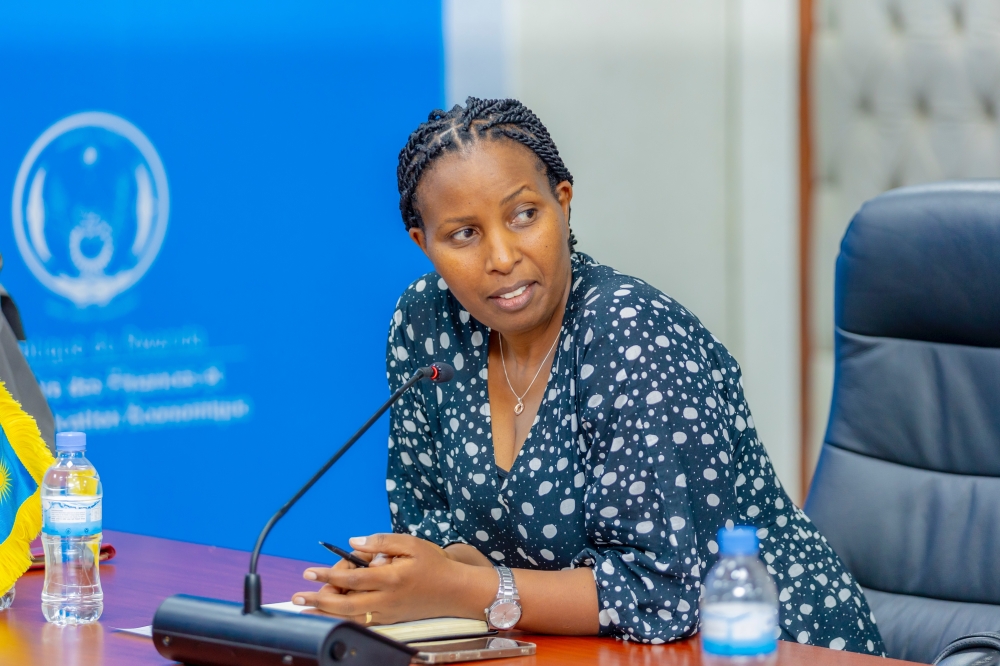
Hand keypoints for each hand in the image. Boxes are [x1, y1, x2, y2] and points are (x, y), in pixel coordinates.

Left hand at [291, 533, 494, 624]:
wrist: (456, 591)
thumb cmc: (435, 564)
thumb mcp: (411, 543)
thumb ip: (381, 542)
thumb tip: (354, 543)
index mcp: (390, 578)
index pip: (352, 578)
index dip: (328, 575)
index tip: (309, 572)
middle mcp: (386, 599)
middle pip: (344, 604)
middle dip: (317, 601)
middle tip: (297, 598)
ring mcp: (387, 613)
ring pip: (350, 617)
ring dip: (325, 614)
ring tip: (306, 609)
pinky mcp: (390, 619)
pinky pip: (361, 621)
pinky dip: (342, 618)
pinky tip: (331, 614)